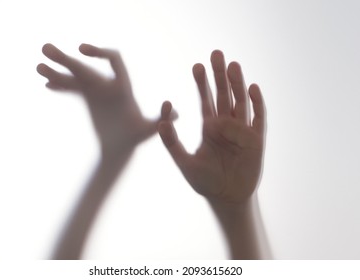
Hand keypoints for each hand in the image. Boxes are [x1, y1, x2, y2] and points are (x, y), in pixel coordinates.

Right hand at [37, 43, 166, 157]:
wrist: (122, 148)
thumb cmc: (136, 139)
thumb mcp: (148, 131)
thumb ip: (161, 120)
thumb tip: (177, 113)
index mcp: (122, 87)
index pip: (114, 61)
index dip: (99, 52)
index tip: (81, 50)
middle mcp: (109, 85)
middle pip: (87, 67)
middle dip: (67, 59)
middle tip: (46, 49)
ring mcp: (98, 92)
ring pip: (76, 76)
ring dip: (58, 70)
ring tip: (38, 67)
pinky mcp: (89, 99)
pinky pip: (73, 89)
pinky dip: (61, 85)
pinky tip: (47, 83)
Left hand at [158, 50, 265, 203]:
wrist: (226, 198)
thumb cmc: (205, 182)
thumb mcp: (184, 162)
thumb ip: (172, 143)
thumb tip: (162, 121)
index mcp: (210, 127)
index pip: (206, 100)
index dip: (202, 83)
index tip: (197, 66)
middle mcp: (226, 125)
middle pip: (223, 95)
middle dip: (219, 76)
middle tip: (216, 54)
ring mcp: (242, 131)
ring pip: (240, 102)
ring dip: (237, 84)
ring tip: (233, 64)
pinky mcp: (256, 141)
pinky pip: (257, 119)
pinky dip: (256, 104)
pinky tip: (252, 88)